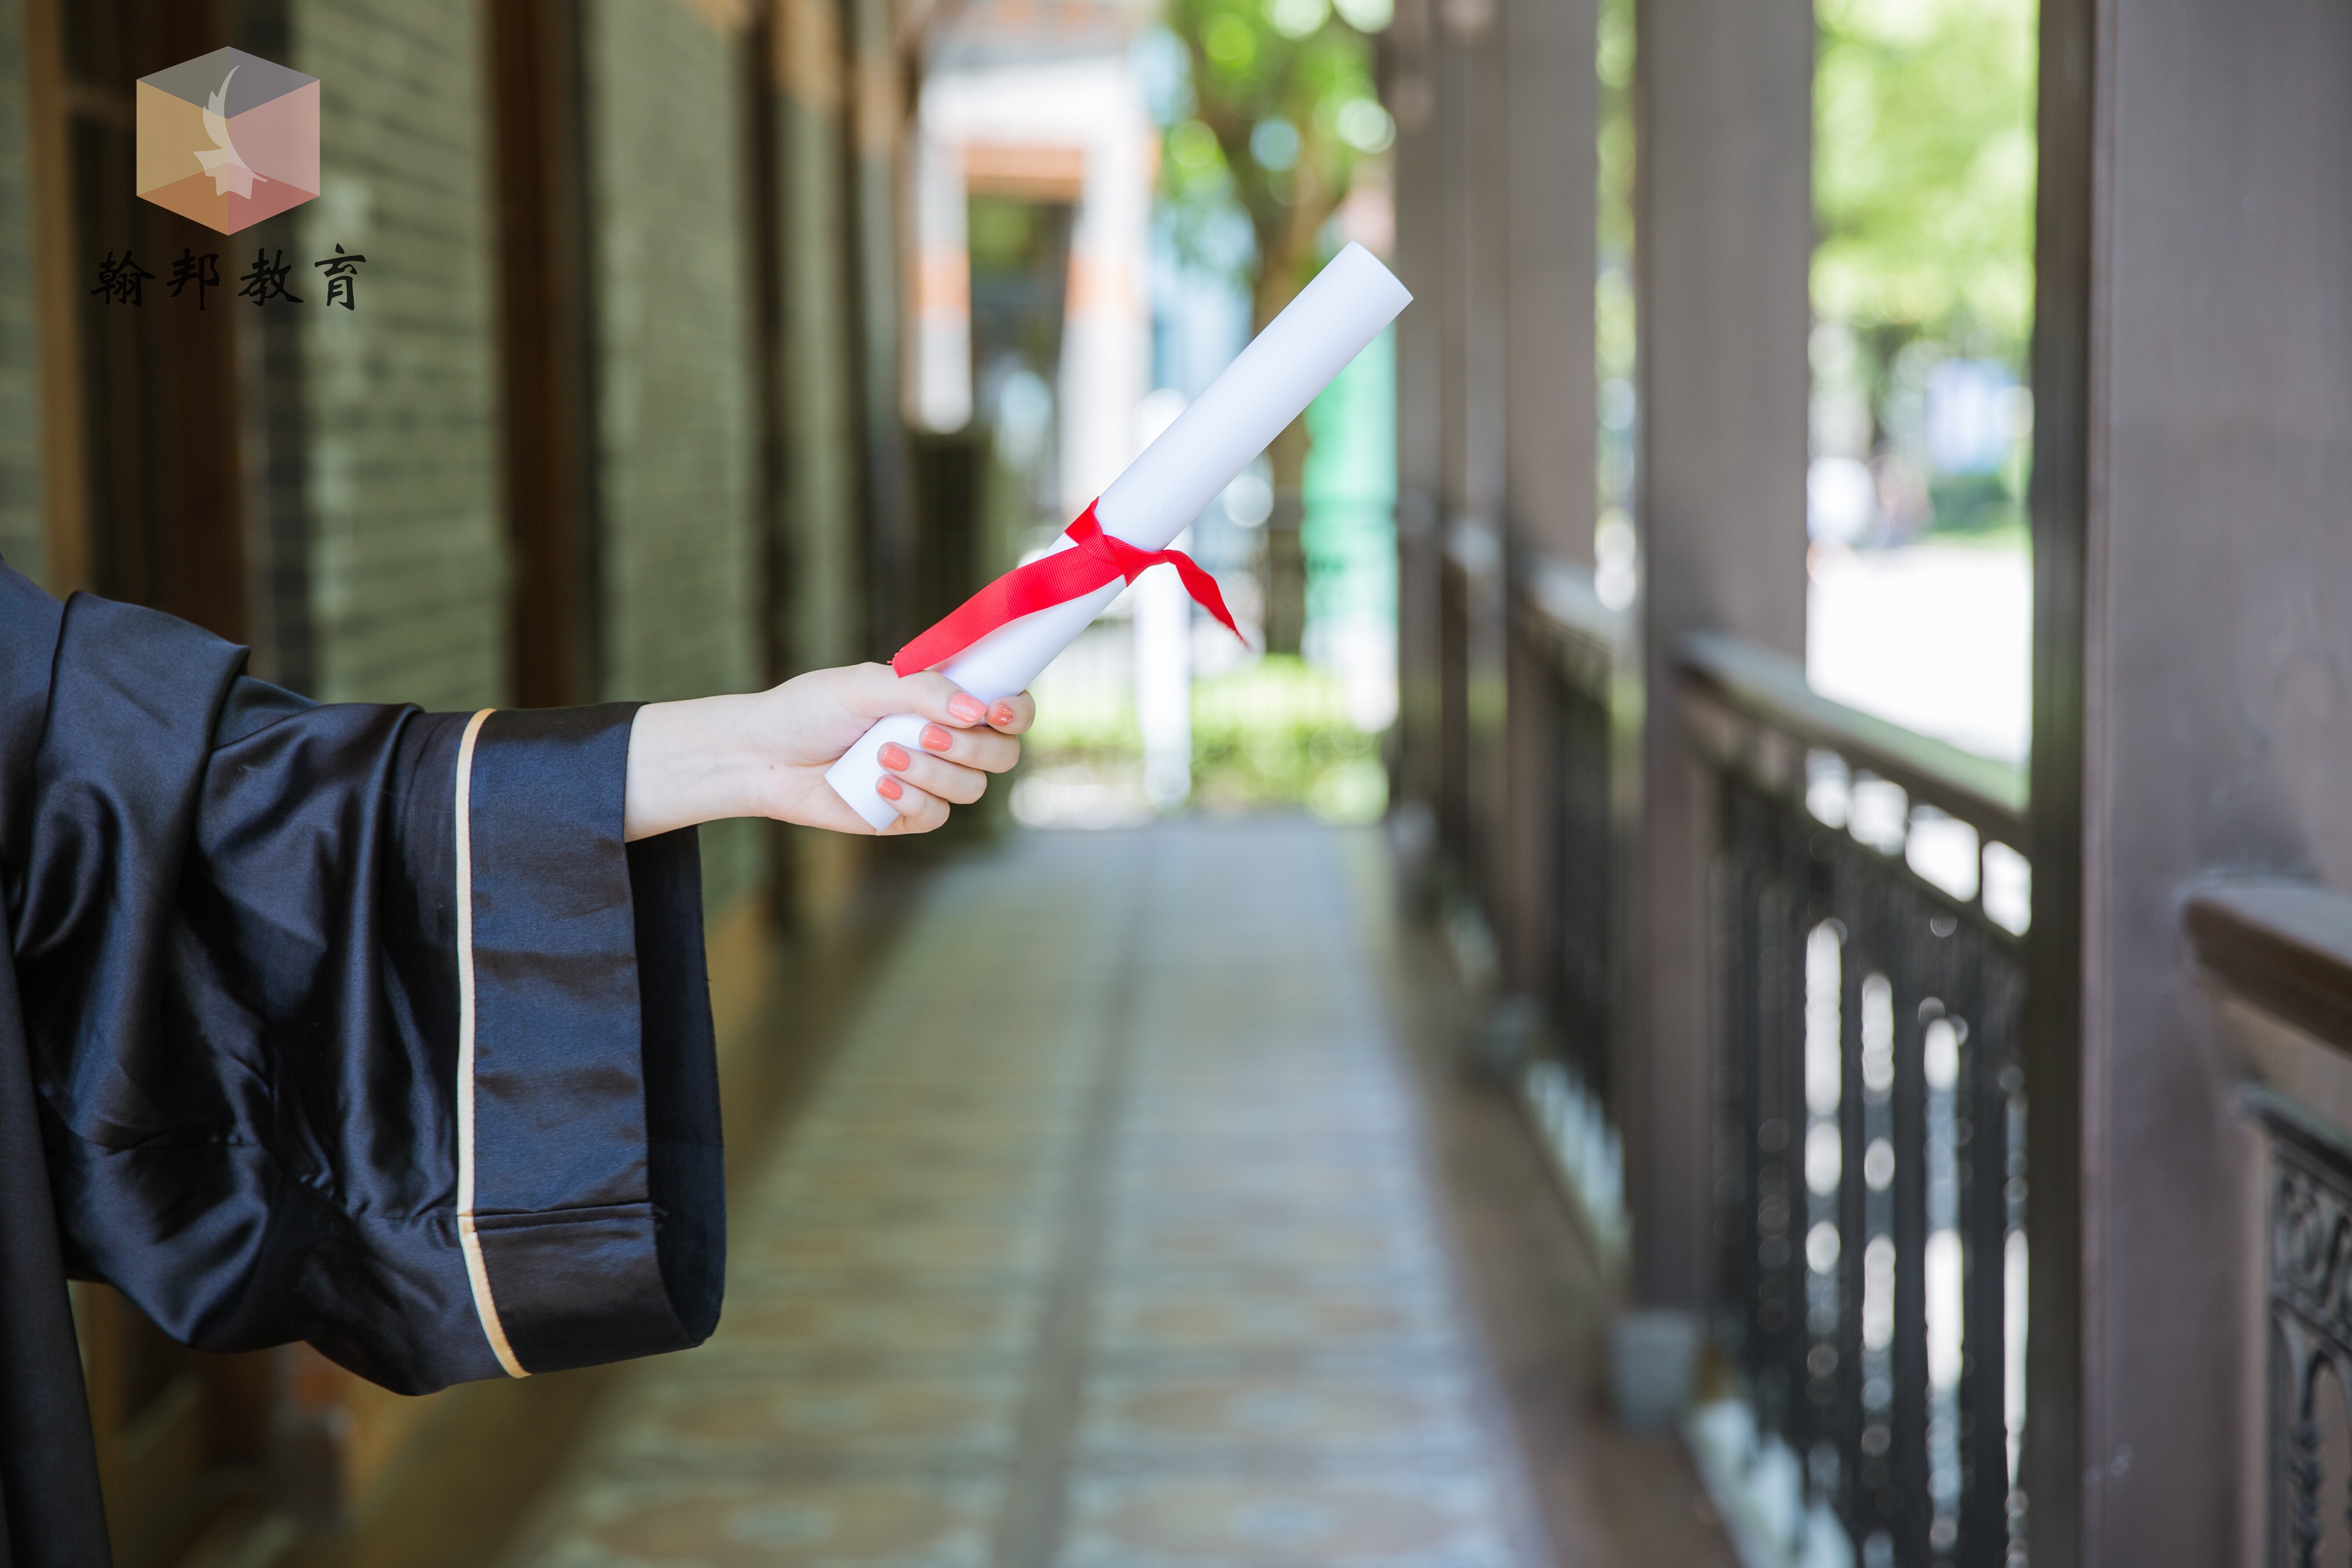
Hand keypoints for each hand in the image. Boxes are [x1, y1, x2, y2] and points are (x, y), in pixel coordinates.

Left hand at [623, 665, 1035, 839]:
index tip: (995, 712)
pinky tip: (875, 785)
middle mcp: (945, 739)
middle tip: (924, 734)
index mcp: (943, 699)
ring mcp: (929, 779)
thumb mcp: (863, 684)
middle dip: (970, 747)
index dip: (1016, 711)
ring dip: (931, 772)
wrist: (763, 756)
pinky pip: (935, 816)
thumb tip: (975, 709)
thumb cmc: (810, 710)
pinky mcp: (906, 814)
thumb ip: (922, 690)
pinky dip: (910, 799)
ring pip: (971, 788)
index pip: (1007, 706)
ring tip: (881, 756)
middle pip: (1002, 754)